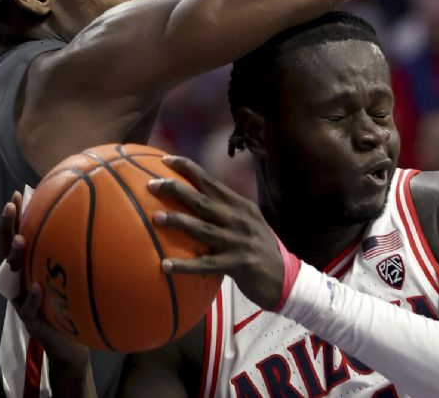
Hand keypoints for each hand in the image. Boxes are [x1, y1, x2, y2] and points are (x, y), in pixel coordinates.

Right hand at [0, 192, 90, 369]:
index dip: (13, 219)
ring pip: (12, 277)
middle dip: (6, 228)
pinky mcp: (31, 321)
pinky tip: (36, 286)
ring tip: (20, 240)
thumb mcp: (70, 276)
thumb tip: (92, 220)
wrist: (70, 344)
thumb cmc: (70, 304)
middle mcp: (19, 281)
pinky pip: (28, 309)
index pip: (14, 238)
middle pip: (5, 252)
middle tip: (9, 207)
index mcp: (27, 269)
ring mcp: (21, 301)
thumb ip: (71, 254)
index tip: (17, 195)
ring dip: (14, 257)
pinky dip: (31, 297)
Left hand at [148, 156, 283, 309]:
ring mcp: (239, 241)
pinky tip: (165, 266)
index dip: (188, 169)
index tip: (164, 160)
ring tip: (155, 218)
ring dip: (178, 222)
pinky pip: (206, 265)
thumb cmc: (259, 250)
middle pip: (203, 200)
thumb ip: (227, 212)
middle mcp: (239, 219)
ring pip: (203, 229)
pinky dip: (185, 266)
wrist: (287, 279)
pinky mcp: (239, 265)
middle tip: (151, 184)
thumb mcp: (248, 223)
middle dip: (176, 189)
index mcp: (240, 206)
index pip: (211, 182)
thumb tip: (194, 201)